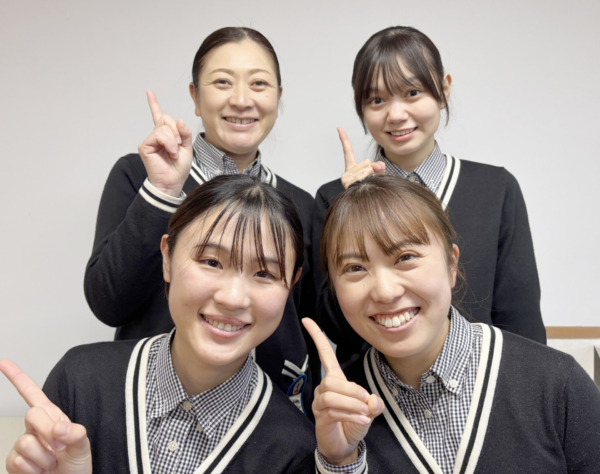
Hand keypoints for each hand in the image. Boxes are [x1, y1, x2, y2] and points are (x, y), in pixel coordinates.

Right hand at [0, 360, 91, 473]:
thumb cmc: (76, 467)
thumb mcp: (83, 448)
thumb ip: (77, 434)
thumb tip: (61, 428)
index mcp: (53, 418)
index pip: (33, 394)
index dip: (17, 378)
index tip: (3, 362)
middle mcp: (35, 429)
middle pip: (32, 415)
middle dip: (48, 431)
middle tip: (61, 448)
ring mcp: (23, 445)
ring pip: (25, 442)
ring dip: (43, 457)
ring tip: (51, 465)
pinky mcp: (14, 463)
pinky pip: (17, 461)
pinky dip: (33, 470)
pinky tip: (39, 473)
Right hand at [137, 91, 193, 196]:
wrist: (173, 182)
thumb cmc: (178, 168)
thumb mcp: (188, 148)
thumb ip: (185, 133)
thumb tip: (179, 121)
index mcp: (166, 135)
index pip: (159, 116)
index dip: (154, 104)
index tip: (149, 93)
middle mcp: (156, 135)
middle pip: (166, 119)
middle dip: (177, 131)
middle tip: (179, 146)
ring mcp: (150, 140)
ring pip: (164, 127)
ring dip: (174, 140)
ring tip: (174, 152)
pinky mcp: (145, 145)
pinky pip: (159, 135)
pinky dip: (168, 143)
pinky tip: (170, 152)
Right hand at [302, 318, 383, 465]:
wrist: (345, 446)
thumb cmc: (354, 422)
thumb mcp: (369, 411)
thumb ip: (373, 403)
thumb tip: (372, 400)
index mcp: (335, 379)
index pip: (325, 354)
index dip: (317, 337)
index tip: (307, 320)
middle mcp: (324, 388)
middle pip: (332, 380)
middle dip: (352, 390)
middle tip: (366, 402)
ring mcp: (320, 403)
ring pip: (331, 395)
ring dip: (352, 404)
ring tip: (364, 414)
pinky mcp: (320, 418)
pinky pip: (333, 411)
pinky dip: (350, 415)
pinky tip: (362, 420)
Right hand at [338, 127, 384, 188]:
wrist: (370, 207)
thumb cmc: (373, 190)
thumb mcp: (378, 175)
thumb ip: (379, 168)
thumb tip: (379, 165)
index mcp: (352, 169)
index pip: (348, 152)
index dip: (344, 139)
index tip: (339, 128)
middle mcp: (347, 174)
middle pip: (365, 163)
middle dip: (372, 170)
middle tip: (373, 178)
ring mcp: (347, 180)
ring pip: (366, 170)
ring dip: (373, 176)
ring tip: (370, 185)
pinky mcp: (350, 185)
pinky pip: (363, 177)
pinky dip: (369, 179)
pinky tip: (365, 186)